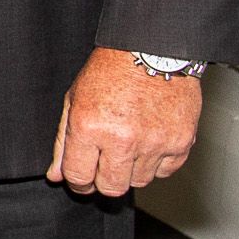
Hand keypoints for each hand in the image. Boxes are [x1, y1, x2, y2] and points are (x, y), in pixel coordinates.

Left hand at [48, 46, 202, 196]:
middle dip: (103, 181)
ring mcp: (155, 143)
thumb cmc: (111, 72)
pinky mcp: (181, 142)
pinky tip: (149, 143)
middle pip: (111, 187)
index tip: (81, 178)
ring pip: (139, 181)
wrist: (152, 50)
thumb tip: (57, 175)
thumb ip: (64, 142)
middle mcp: (123, 140)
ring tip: (129, 146)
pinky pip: (166, 171)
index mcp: (90, 128)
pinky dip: (157, 163)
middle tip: (104, 165)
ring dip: (131, 171)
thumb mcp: (75, 101)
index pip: (78, 176)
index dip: (77, 181)